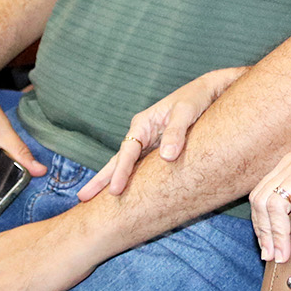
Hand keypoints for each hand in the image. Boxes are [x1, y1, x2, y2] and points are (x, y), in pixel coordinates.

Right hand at [77, 66, 251, 202]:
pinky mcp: (158, 148)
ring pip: (126, 164)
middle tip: (83, 198)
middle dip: (101, 178)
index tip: (114, 190)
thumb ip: (176, 132)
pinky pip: (141, 166)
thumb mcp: (186, 111)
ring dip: (111, 179)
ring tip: (93, 199)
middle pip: (118, 159)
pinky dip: (130, 178)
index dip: (120, 172)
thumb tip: (166, 157)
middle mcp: (141, 133)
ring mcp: (148, 142)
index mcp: (143, 123)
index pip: (128, 151)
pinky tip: (124, 191)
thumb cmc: (196, 97)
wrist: (208, 91)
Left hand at [249, 152, 290, 263]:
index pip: (258, 197)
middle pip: (263, 200)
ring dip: (280, 232)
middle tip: (275, 256)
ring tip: (287, 251)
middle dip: (267, 233)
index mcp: (287, 166)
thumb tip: (269, 246)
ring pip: (277, 202)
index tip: (266, 250)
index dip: (259, 226)